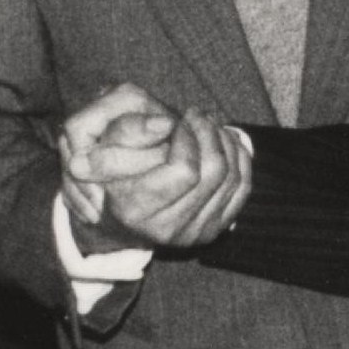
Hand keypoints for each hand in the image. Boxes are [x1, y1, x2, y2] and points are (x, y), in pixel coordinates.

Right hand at [59, 88, 249, 249]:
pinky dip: (238, 158)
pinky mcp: (215, 231)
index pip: (185, 170)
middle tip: (196, 114)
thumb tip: (165, 123)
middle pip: (214, 172)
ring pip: (232, 177)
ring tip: (207, 124)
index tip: (179, 119)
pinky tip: (222, 141)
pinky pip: (242, 188)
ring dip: (224, 141)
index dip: (188, 137)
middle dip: (208, 134)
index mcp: (137, 210)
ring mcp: (195, 234)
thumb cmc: (112, 172)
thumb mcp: (105, 147)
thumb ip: (129, 131)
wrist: (122, 215)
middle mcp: (168, 229)